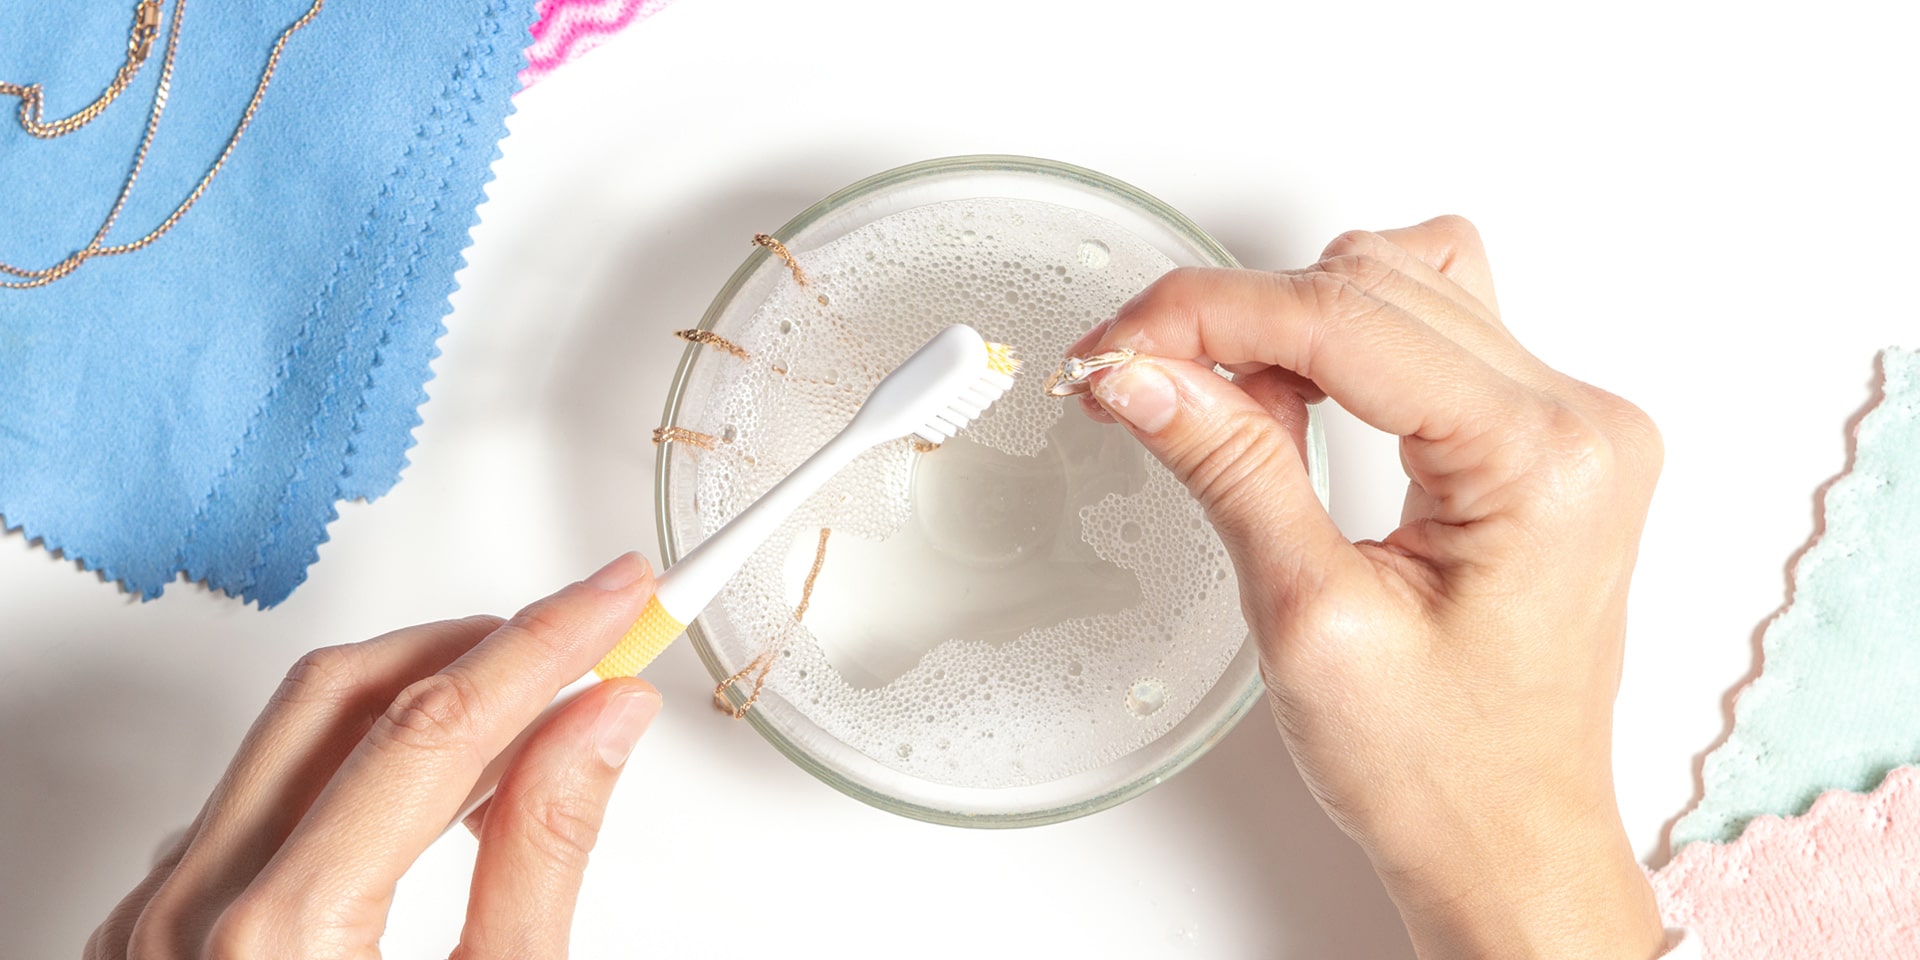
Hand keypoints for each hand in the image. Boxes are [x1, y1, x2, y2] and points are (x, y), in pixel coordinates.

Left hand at [86, 553, 661, 959]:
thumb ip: (542, 858)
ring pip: (291, 734)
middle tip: (586, 630)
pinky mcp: (151, 929)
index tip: (621, 598)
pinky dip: (352, 765)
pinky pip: (252, 797)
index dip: (546, 643)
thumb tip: (600, 720)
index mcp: (283, 935)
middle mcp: (193, 911)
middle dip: (479, 643)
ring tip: (527, 714)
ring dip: (417, 696)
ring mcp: (156, 919)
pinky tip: (425, 791)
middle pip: (347, 693)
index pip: (438, 727)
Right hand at [1068, 217, 1666, 958]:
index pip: (1348, 319)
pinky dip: (1344, 342)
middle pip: (1376, 283)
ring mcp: (1570, 424)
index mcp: (1543, 461)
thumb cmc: (1443, 772)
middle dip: (1239, 318)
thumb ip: (1233, 470)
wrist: (1507, 842)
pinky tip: (1296, 398)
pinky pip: (1434, 328)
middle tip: (1142, 382)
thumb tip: (1145, 375)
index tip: (1116, 348)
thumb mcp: (1311, 619)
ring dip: (1290, 323)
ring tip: (1226, 410)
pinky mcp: (1542, 439)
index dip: (1209, 316)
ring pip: (1404, 284)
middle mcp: (1579, 423)